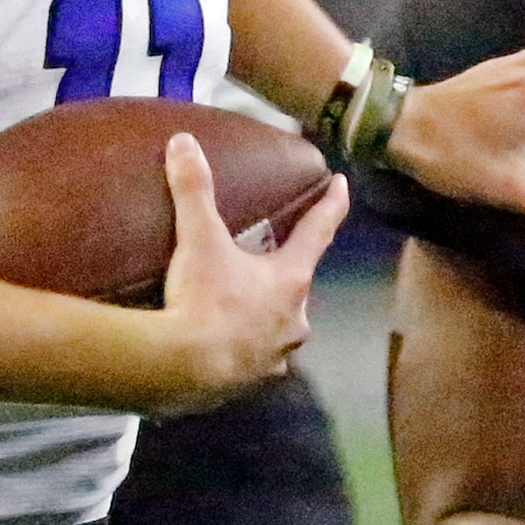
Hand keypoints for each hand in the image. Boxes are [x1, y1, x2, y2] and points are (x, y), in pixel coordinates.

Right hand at [152, 133, 347, 411]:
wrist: (181, 371)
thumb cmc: (203, 302)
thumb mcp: (198, 240)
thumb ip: (194, 190)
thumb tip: (184, 142)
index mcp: (290, 280)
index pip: (318, 231)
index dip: (331, 204)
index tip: (343, 185)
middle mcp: (294, 320)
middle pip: (296, 286)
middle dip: (282, 274)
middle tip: (262, 261)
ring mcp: (274, 355)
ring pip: (278, 328)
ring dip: (264, 316)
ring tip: (236, 307)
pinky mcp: (250, 381)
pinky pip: (252, 358)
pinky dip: (241, 349)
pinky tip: (220, 346)